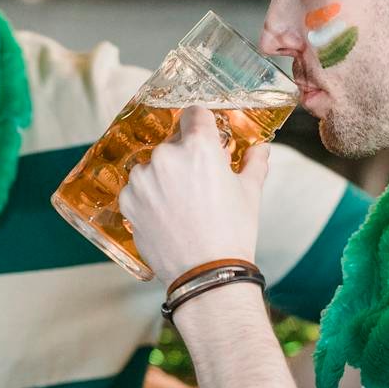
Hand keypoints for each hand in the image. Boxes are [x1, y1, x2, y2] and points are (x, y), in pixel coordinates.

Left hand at [119, 104, 268, 286]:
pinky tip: (166, 215)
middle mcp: (166, 156)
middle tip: (197, 183)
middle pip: (172, 143)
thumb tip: (260, 149)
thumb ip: (254, 162)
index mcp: (199, 146)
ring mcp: (143, 178)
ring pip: (153, 166)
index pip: (194, 114)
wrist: (206, 273)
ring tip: (180, 205)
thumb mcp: (250, 192)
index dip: (201, 125)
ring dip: (163, 177)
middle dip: (184, 157)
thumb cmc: (232, 233)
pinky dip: (148, 198)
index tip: (203, 136)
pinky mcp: (128, 200)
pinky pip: (137, 189)